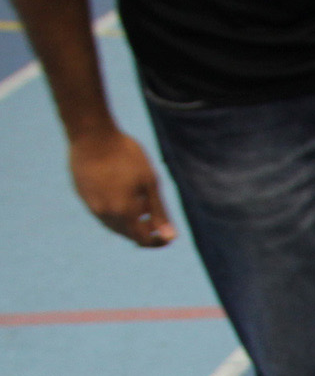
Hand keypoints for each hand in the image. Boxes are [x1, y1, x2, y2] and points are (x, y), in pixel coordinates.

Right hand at [69, 129, 174, 245]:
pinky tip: (121, 194)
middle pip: (128, 234)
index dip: (157, 241)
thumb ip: (160, 213)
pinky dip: (115, 211)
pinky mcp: (81, 194)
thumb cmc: (126, 155)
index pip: (143, 240)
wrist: (91, 133)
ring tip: (138, 200)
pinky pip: (101, 212)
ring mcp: (90, 204)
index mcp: (123, 212)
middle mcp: (104, 213)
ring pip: (113, 224)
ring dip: (129, 221)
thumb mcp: (150, 183)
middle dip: (144, 229)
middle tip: (153, 212)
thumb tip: (171, 238)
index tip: (167, 235)